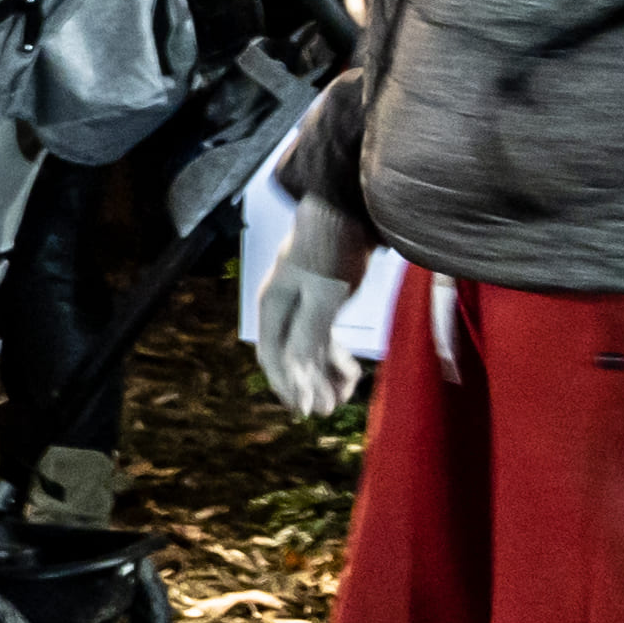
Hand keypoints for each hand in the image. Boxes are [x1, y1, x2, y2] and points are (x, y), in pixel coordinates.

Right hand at [249, 202, 372, 419]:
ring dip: (323, 374)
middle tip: (327, 410)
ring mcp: (302, 304)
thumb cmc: (333, 249)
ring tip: (346, 392)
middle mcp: (282, 308)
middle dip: (307, 385)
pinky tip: (351, 370)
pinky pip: (322, 338)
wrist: (351, 212)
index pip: (272, 355)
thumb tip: (299, 374)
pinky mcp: (323, 300)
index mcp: (272, 305)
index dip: (288, 385)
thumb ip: (310, 334)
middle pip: (288, 357)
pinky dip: (334, 357)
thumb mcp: (323, 294)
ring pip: (307, 350)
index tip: (307, 410)